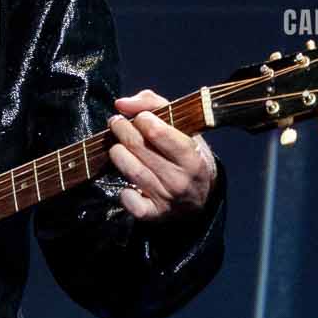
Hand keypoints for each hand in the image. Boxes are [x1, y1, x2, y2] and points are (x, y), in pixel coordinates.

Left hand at [107, 91, 216, 221]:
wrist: (201, 197)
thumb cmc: (189, 155)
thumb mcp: (184, 127)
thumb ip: (154, 105)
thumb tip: (121, 103)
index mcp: (192, 157)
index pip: (159, 133)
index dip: (142, 119)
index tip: (140, 117)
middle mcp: (181, 179)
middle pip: (140, 148)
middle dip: (123, 130)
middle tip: (117, 123)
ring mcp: (167, 198)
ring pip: (132, 171)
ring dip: (118, 154)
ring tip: (116, 146)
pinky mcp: (154, 214)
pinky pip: (131, 202)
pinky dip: (124, 192)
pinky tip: (126, 182)